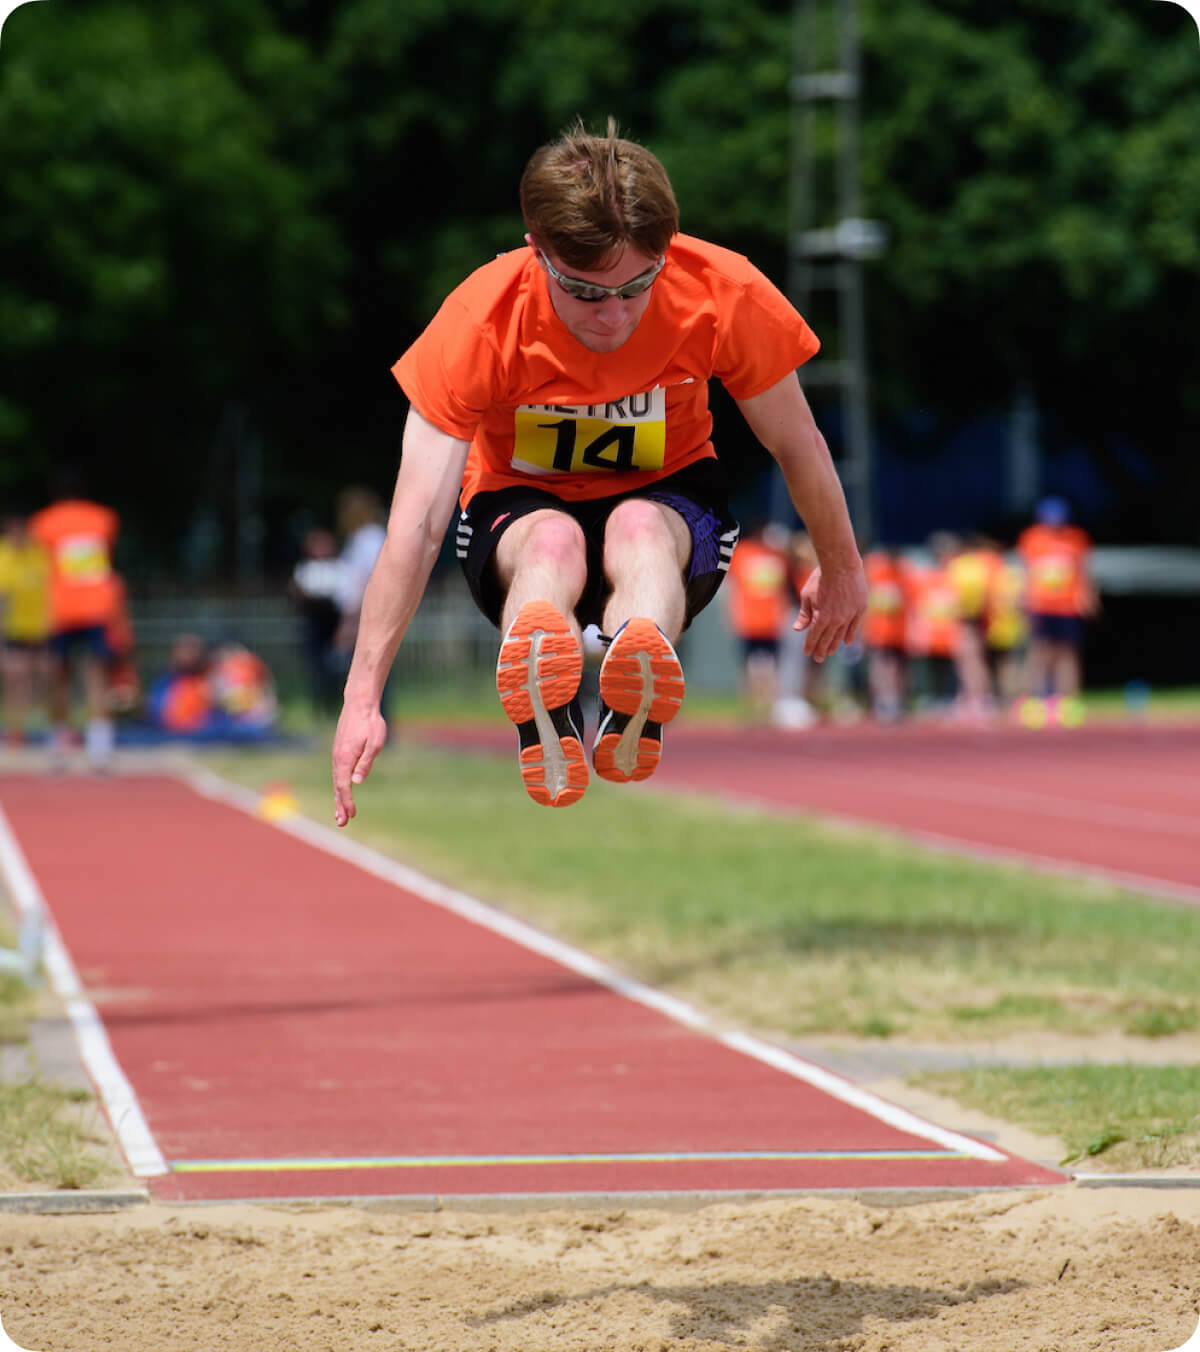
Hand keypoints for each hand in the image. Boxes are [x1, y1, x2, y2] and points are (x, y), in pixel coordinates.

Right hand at [331, 701, 388, 825]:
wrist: (360, 704)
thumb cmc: (370, 723)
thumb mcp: (375, 743)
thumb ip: (366, 763)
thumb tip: (357, 782)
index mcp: (345, 758)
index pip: (343, 786)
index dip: (347, 802)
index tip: (352, 815)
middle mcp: (337, 759)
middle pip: (337, 787)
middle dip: (340, 806)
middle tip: (342, 823)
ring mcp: (337, 755)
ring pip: (336, 781)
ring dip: (338, 798)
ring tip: (340, 814)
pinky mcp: (340, 751)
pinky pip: (337, 773)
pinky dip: (338, 786)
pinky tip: (341, 792)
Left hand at [794, 562, 867, 661]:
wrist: (841, 565)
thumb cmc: (820, 579)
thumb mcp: (807, 596)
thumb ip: (804, 615)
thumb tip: (797, 629)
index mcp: (820, 618)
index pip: (814, 637)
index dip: (810, 646)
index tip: (808, 652)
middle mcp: (836, 620)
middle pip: (827, 639)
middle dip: (821, 650)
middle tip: (818, 658)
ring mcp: (849, 616)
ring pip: (841, 635)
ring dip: (834, 645)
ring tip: (830, 652)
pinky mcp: (860, 609)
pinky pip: (854, 627)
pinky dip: (850, 635)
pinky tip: (846, 643)